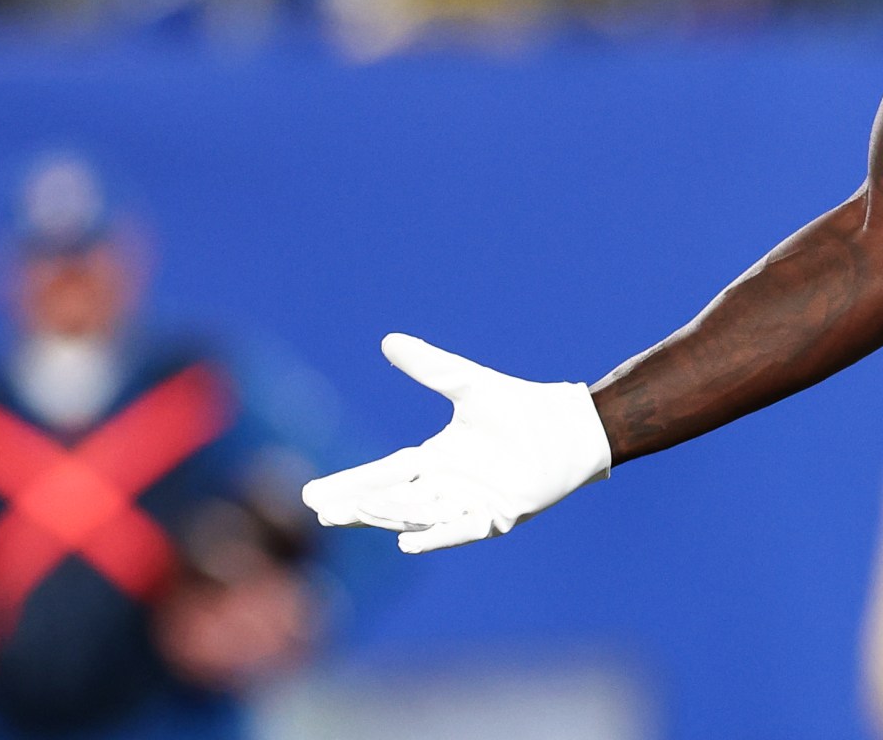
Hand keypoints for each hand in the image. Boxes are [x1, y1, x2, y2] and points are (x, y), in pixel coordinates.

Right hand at [300, 334, 611, 553]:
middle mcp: (446, 485)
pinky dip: (434, 537)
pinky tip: (406, 542)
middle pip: (392, 500)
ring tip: (357, 511)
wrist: (570, 426)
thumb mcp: (467, 383)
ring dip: (388, 515)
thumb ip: (430, 367)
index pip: (382, 473)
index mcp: (435, 458)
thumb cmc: (520, 404)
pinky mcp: (497, 516)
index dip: (349, 484)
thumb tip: (389, 340)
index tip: (312, 495)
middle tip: (321, 511)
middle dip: (358, 506)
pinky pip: (459, 530)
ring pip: (419, 515)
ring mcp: (470, 503)